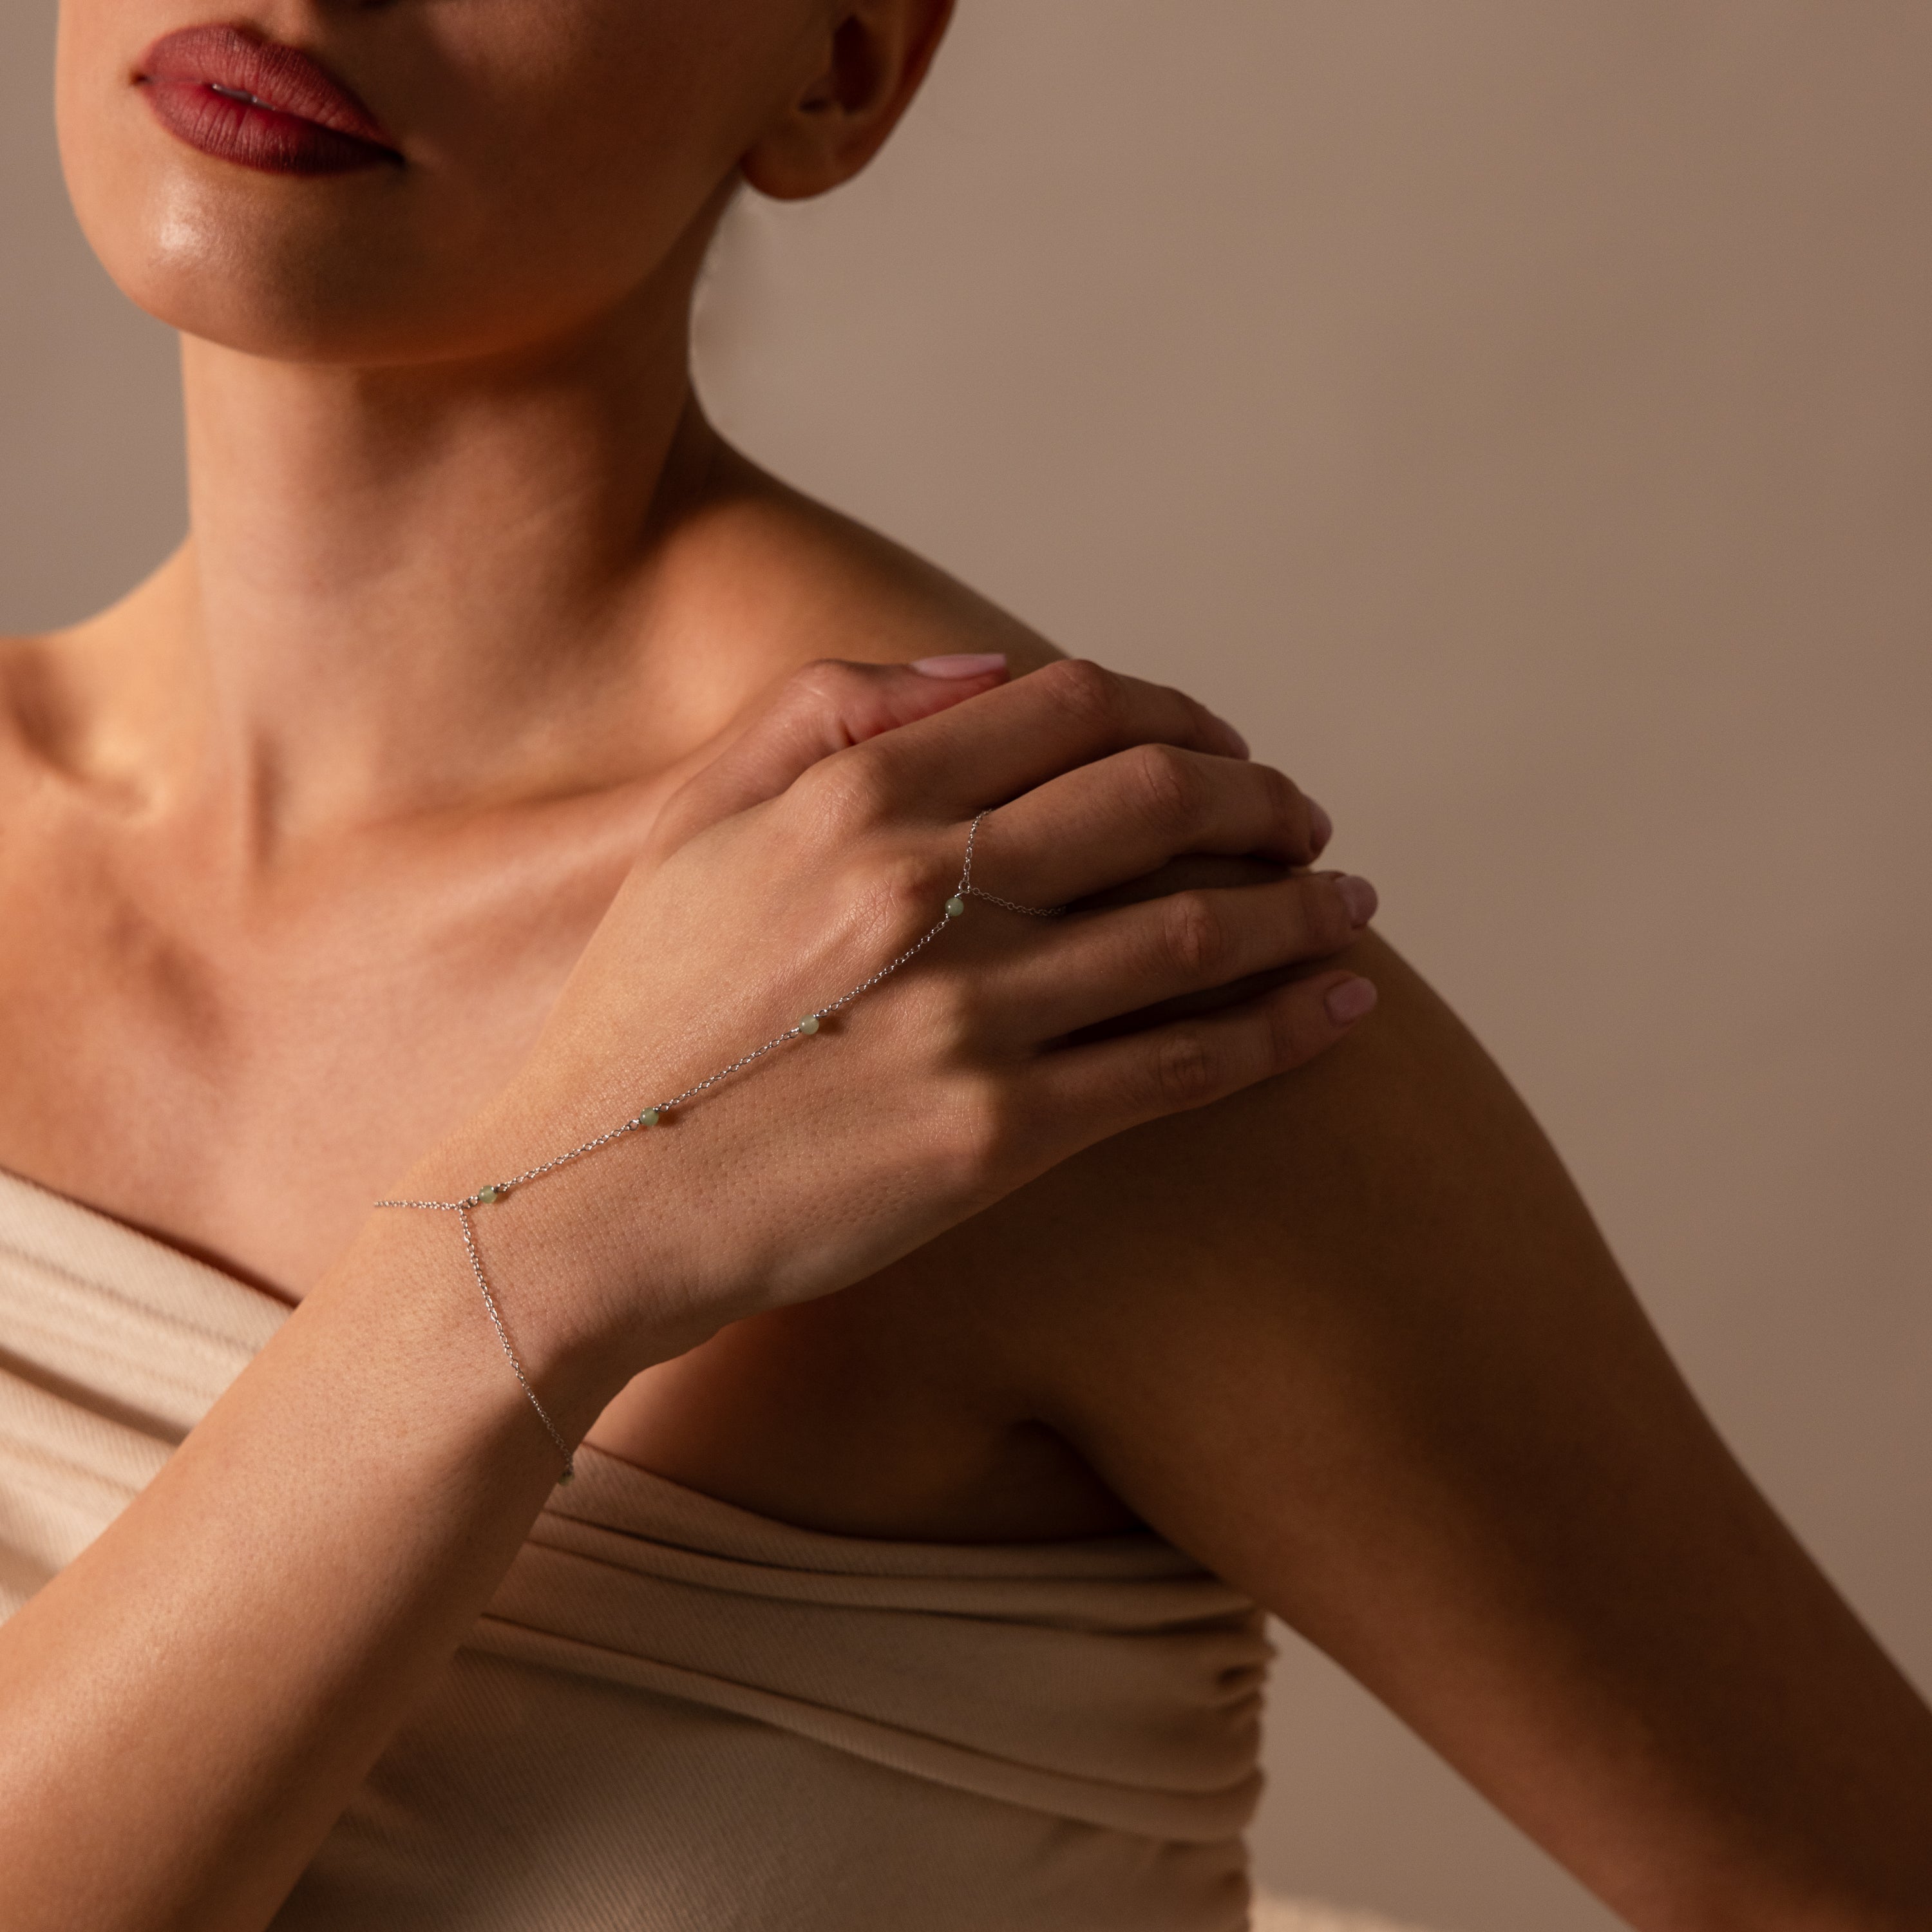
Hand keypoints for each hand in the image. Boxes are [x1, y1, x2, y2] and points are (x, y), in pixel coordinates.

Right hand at [400, 656, 1378, 1402]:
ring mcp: (969, 1017)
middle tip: (1303, 821)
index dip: (1177, 713)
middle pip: (1160, 800)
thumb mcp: (695, 826)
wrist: (590, 1205)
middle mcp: (925, 889)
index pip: (1072, 707)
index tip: (1220, 746)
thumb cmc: (641, 1013)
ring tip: (1354, 904)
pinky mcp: (999, 1137)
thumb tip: (984, 670)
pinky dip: (1285, 1026)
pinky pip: (1184, 1065)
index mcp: (854, 798)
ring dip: (1303, 907)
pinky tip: (1345, 1007)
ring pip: (1195, 932)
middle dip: (1261, 799)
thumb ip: (825, 713)